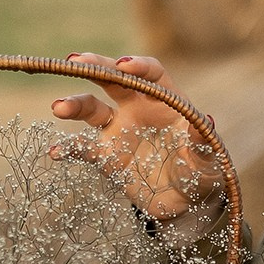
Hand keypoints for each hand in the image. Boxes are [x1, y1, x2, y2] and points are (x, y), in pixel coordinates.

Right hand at [51, 52, 227, 223]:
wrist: (183, 202)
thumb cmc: (200, 172)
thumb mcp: (208, 159)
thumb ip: (203, 141)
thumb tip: (206, 122)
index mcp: (166, 100)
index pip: (151, 74)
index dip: (139, 67)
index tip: (125, 66)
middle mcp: (138, 107)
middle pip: (114, 79)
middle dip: (96, 67)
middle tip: (74, 61)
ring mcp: (118, 130)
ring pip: (92, 108)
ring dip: (75, 105)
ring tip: (58, 108)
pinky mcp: (106, 155)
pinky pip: (82, 148)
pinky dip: (67, 148)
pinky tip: (55, 152)